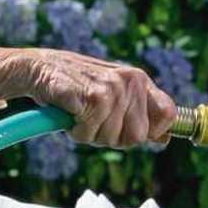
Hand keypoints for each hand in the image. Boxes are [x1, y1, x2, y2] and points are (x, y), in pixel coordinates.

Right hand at [10, 48, 176, 147]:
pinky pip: (90, 134)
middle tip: (95, 120)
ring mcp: (112, 89)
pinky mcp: (92, 98)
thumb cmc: (77, 85)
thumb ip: (140, 114)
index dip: (153, 131)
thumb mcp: (114, 95)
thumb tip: (165, 138)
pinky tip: (71, 113)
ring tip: (81, 114)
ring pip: (112, 139)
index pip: (168, 114)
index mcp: (139, 79)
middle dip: (114, 137)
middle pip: (137, 137)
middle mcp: (130, 81)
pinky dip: (77, 131)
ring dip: (92, 134)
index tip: (131, 131)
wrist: (39, 68)